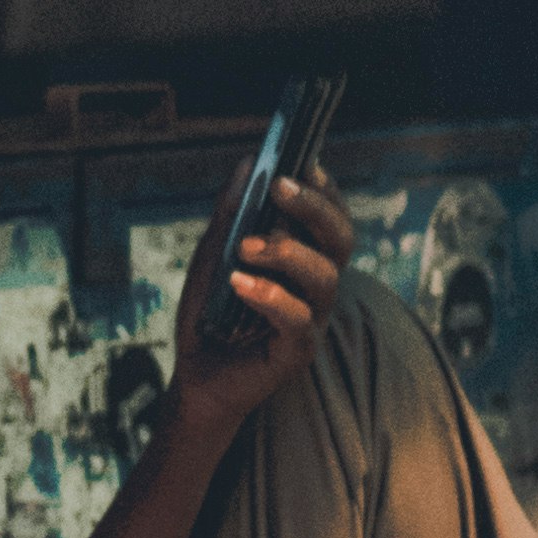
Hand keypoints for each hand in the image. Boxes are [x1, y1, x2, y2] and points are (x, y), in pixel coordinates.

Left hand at [172, 164, 352, 431]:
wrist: (196, 374)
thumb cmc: (211, 313)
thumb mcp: (214, 254)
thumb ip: (232, 214)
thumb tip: (250, 164)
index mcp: (305, 258)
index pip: (331, 217)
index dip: (323, 189)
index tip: (303, 164)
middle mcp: (317, 285)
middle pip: (340, 239)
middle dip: (314, 208)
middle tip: (279, 189)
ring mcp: (313, 318)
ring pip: (325, 276)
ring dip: (287, 253)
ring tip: (246, 247)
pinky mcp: (298, 352)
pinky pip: (299, 319)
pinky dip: (270, 297)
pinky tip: (240, 284)